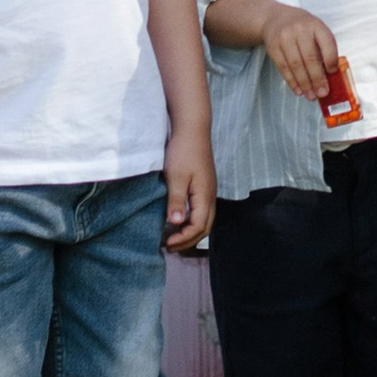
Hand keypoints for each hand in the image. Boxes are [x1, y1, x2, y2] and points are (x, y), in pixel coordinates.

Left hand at [162, 127, 216, 248]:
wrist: (192, 129)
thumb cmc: (183, 151)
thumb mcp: (176, 176)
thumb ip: (176, 200)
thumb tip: (176, 223)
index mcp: (205, 196)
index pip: (198, 227)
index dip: (183, 238)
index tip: (166, 243)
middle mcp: (210, 196)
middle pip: (205, 228)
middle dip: (188, 241)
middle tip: (169, 247)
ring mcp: (208, 191)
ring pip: (204, 220)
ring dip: (190, 233)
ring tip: (173, 238)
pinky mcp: (204, 186)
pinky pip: (201, 212)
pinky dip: (191, 222)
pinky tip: (178, 221)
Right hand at [257, 0, 342, 101]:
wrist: (276, 19)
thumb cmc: (303, 29)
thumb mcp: (316, 31)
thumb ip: (324, 49)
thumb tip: (331, 76)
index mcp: (316, 25)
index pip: (327, 43)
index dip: (331, 59)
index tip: (333, 73)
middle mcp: (300, 29)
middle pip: (310, 58)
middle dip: (317, 79)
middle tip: (322, 93)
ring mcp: (284, 37)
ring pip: (296, 65)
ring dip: (305, 84)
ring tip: (311, 96)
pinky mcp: (273, 47)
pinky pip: (283, 68)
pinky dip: (292, 82)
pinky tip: (299, 91)